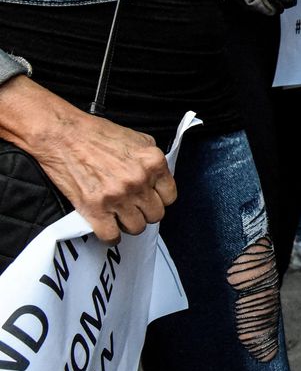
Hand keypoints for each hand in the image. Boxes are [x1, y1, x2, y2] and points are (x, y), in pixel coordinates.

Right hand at [1, 80, 175, 244]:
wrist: (61, 135)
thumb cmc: (95, 134)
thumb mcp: (137, 139)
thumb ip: (152, 160)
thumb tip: (158, 178)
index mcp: (153, 162)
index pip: (170, 196)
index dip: (159, 198)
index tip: (149, 197)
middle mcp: (138, 181)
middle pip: (155, 214)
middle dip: (145, 211)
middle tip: (133, 205)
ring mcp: (118, 196)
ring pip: (137, 227)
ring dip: (129, 223)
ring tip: (119, 215)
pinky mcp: (95, 209)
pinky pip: (112, 236)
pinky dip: (110, 235)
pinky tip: (107, 226)